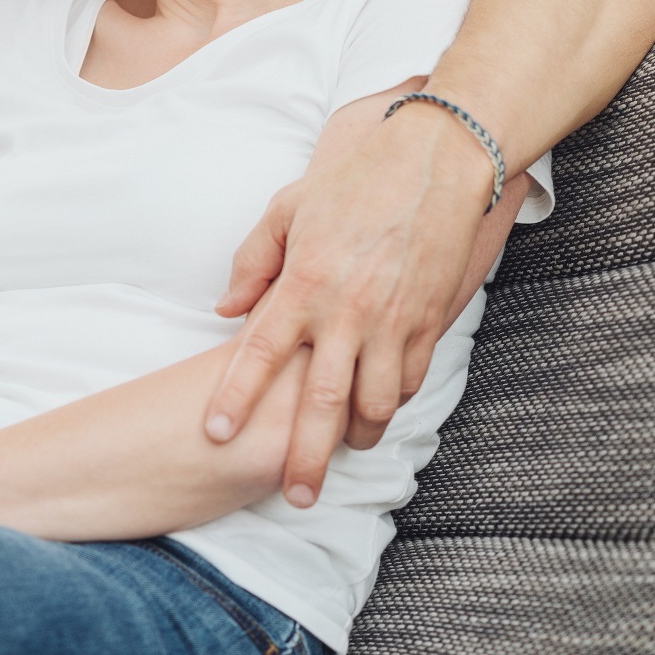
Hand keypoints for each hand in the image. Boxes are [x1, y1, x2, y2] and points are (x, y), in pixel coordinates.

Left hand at [204, 107, 524, 506]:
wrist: (437, 160)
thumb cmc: (356, 178)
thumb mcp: (288, 208)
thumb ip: (253, 261)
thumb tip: (226, 309)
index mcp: (303, 282)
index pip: (258, 352)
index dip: (236, 398)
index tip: (217, 434)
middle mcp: (345, 311)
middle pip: (319, 402)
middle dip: (304, 457)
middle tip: (294, 495)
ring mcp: (391, 321)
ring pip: (374, 404)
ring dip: (356, 437)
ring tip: (340, 455)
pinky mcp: (428, 321)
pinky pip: (409, 380)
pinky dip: (393, 403)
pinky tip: (378, 412)